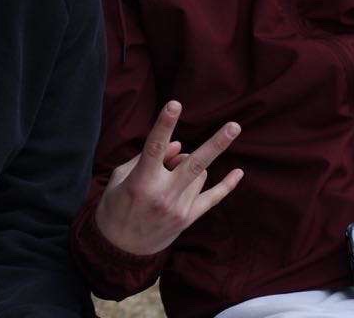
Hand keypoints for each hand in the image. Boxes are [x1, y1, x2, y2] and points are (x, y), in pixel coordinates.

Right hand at [94, 100, 243, 254]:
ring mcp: (179, 209)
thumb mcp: (121, 178)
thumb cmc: (115, 206)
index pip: (154, 147)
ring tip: (168, 178)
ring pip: (199, 173)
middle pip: (195, 163)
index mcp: (141, 182)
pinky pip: (212, 198)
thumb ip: (148, 158)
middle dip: (216, 143)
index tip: (175, 103)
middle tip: (235, 125)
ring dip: (189, 167)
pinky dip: (226, 186)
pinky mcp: (188, 219)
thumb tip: (178, 145)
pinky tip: (238, 172)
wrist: (118, 249)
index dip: (165, 124)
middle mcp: (163, 195)